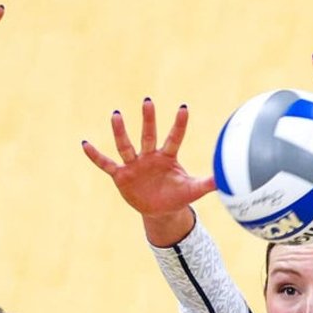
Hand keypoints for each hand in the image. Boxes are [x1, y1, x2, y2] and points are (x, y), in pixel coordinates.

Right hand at [83, 98, 214, 222]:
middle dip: (148, 120)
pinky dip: (96, 156)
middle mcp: (150, 157)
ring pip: (126, 146)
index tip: (183, 107)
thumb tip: (227, 177)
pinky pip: (106, 164)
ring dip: (121, 132)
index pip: (174, 138)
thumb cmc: (176, 196)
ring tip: (116, 114)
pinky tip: (85, 144)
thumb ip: (208, 182)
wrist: (160, 211)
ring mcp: (134, 165)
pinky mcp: (121, 176)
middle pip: (149, 135)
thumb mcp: (192, 190)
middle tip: (148, 101)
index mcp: (168, 158)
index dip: (179, 124)